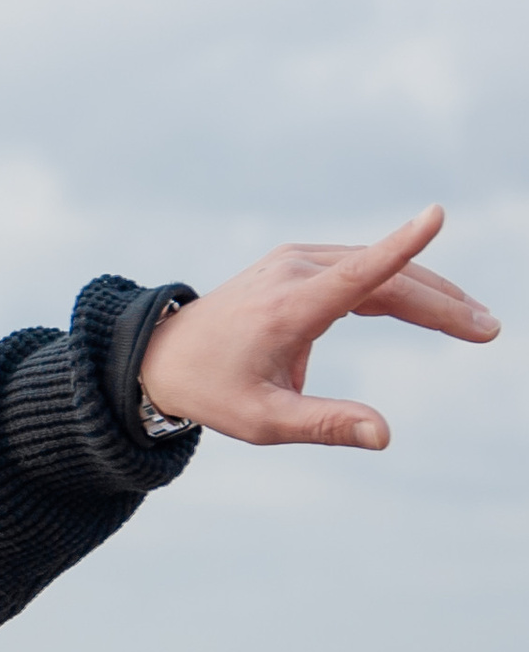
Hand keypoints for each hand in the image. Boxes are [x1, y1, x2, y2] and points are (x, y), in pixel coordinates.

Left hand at [141, 205, 496, 450]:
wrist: (163, 354)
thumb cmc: (212, 390)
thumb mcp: (262, 421)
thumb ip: (323, 425)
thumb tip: (384, 435)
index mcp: (286, 309)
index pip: (355, 275)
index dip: (400, 248)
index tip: (436, 215)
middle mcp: (293, 272)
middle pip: (383, 279)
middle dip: (441, 303)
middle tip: (488, 330)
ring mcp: (295, 260)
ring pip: (376, 269)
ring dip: (428, 292)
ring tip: (473, 323)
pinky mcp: (298, 260)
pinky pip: (360, 268)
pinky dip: (397, 285)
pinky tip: (433, 306)